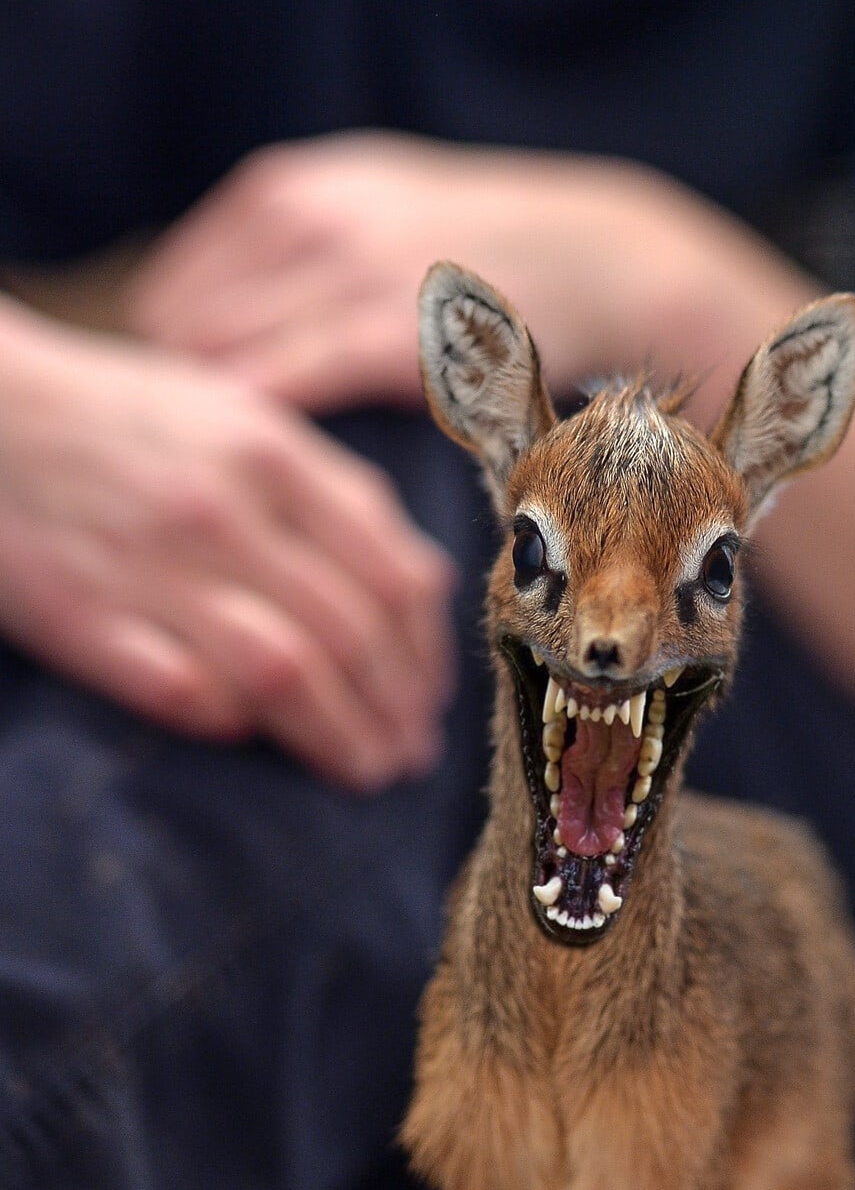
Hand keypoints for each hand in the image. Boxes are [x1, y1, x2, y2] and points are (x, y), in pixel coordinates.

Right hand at [0, 304, 455, 786]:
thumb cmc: (123, 419)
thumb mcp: (238, 419)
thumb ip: (326, 494)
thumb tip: (413, 585)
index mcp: (274, 456)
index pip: (392, 573)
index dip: (427, 653)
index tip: (431, 698)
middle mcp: (226, 512)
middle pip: (352, 635)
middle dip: (397, 711)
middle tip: (411, 754)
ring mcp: (156, 568)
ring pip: (288, 673)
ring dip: (341, 737)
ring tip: (366, 771)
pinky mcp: (87, 620)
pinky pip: (186, 693)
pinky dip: (234, 724)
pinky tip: (259, 744)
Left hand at [127, 133, 802, 423]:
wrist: (604, 260)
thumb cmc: (482, 259)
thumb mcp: (371, 211)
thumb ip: (285, 251)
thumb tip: (197, 321)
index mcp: (289, 189)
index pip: (170, 286)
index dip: (166, 359)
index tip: (194, 420)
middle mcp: (306, 215)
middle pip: (177, 324)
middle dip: (180, 395)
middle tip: (213, 465)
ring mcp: (345, 268)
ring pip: (215, 356)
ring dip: (214, 425)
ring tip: (242, 481)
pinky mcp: (387, 332)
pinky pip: (276, 382)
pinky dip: (255, 426)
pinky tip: (272, 469)